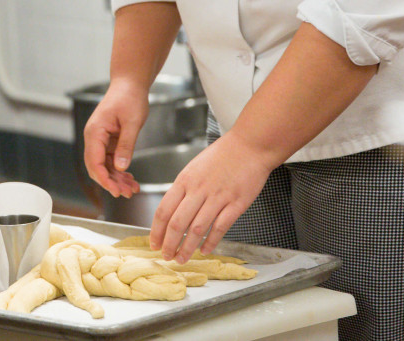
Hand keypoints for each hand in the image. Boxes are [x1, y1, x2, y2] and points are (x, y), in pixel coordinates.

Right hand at [82, 81, 149, 198]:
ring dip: (116, 178)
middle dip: (111, 182)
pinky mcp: (107, 140)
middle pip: (96, 167)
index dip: (104, 179)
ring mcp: (100, 139)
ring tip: (132, 189)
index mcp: (95, 131)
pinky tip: (130, 178)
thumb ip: (126, 145)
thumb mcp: (132, 123)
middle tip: (126, 193)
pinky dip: (119, 170)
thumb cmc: (129, 97)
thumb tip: (120, 167)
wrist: (129, 84)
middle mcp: (94, 137)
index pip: (94, 162)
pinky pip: (110, 159)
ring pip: (104, 165)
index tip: (116, 191)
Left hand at [148, 133, 274, 263]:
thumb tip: (172, 210)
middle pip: (177, 223)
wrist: (249, 146)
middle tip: (166, 256)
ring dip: (187, 247)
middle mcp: (198, 190)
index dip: (157, 230)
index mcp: (185, 180)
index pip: (164, 210)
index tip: (154, 243)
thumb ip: (183, 188)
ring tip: (182, 258)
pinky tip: (205, 250)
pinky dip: (211, 242)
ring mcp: (217, 198)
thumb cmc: (222, 155)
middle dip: (169, 244)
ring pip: (196, 229)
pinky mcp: (236, 204)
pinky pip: (220, 228)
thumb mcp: (194, 167)